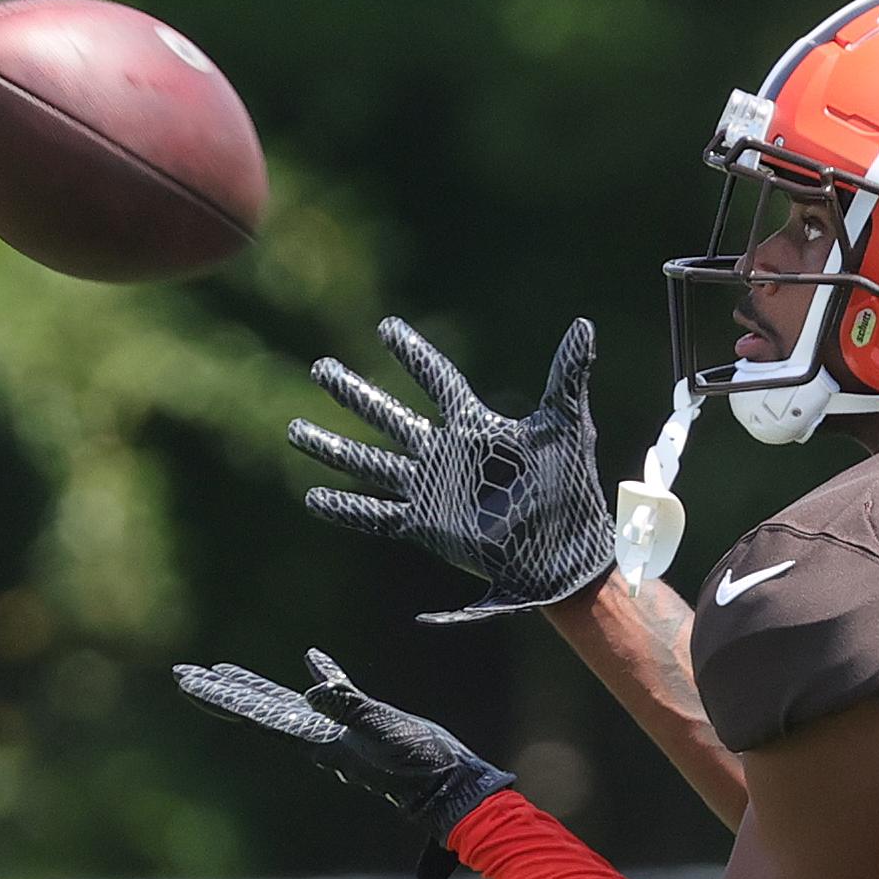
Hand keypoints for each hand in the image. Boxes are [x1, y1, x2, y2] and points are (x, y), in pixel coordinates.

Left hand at [172, 649, 515, 878]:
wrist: (448, 787)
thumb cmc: (418, 763)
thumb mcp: (383, 731)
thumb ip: (347, 708)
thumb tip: (311, 689)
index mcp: (316, 739)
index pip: (257, 713)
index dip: (222, 695)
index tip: (188, 680)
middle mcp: (318, 737)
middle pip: (257, 710)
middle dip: (222, 691)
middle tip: (184, 673)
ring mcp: (339, 733)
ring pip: (284, 704)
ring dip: (255, 685)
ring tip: (224, 668)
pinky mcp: (364, 724)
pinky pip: (334, 695)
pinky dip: (322, 676)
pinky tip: (313, 659)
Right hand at [289, 317, 613, 623]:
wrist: (565, 554)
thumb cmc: (571, 491)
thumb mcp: (568, 428)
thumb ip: (567, 377)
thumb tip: (584, 324)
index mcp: (476, 427)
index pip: (437, 380)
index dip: (413, 353)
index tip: (386, 327)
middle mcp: (446, 455)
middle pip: (389, 415)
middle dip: (354, 393)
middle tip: (319, 368)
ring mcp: (432, 491)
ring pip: (370, 462)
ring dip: (333, 447)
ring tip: (295, 428)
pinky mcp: (427, 527)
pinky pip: (377, 515)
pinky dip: (346, 508)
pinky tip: (313, 498)